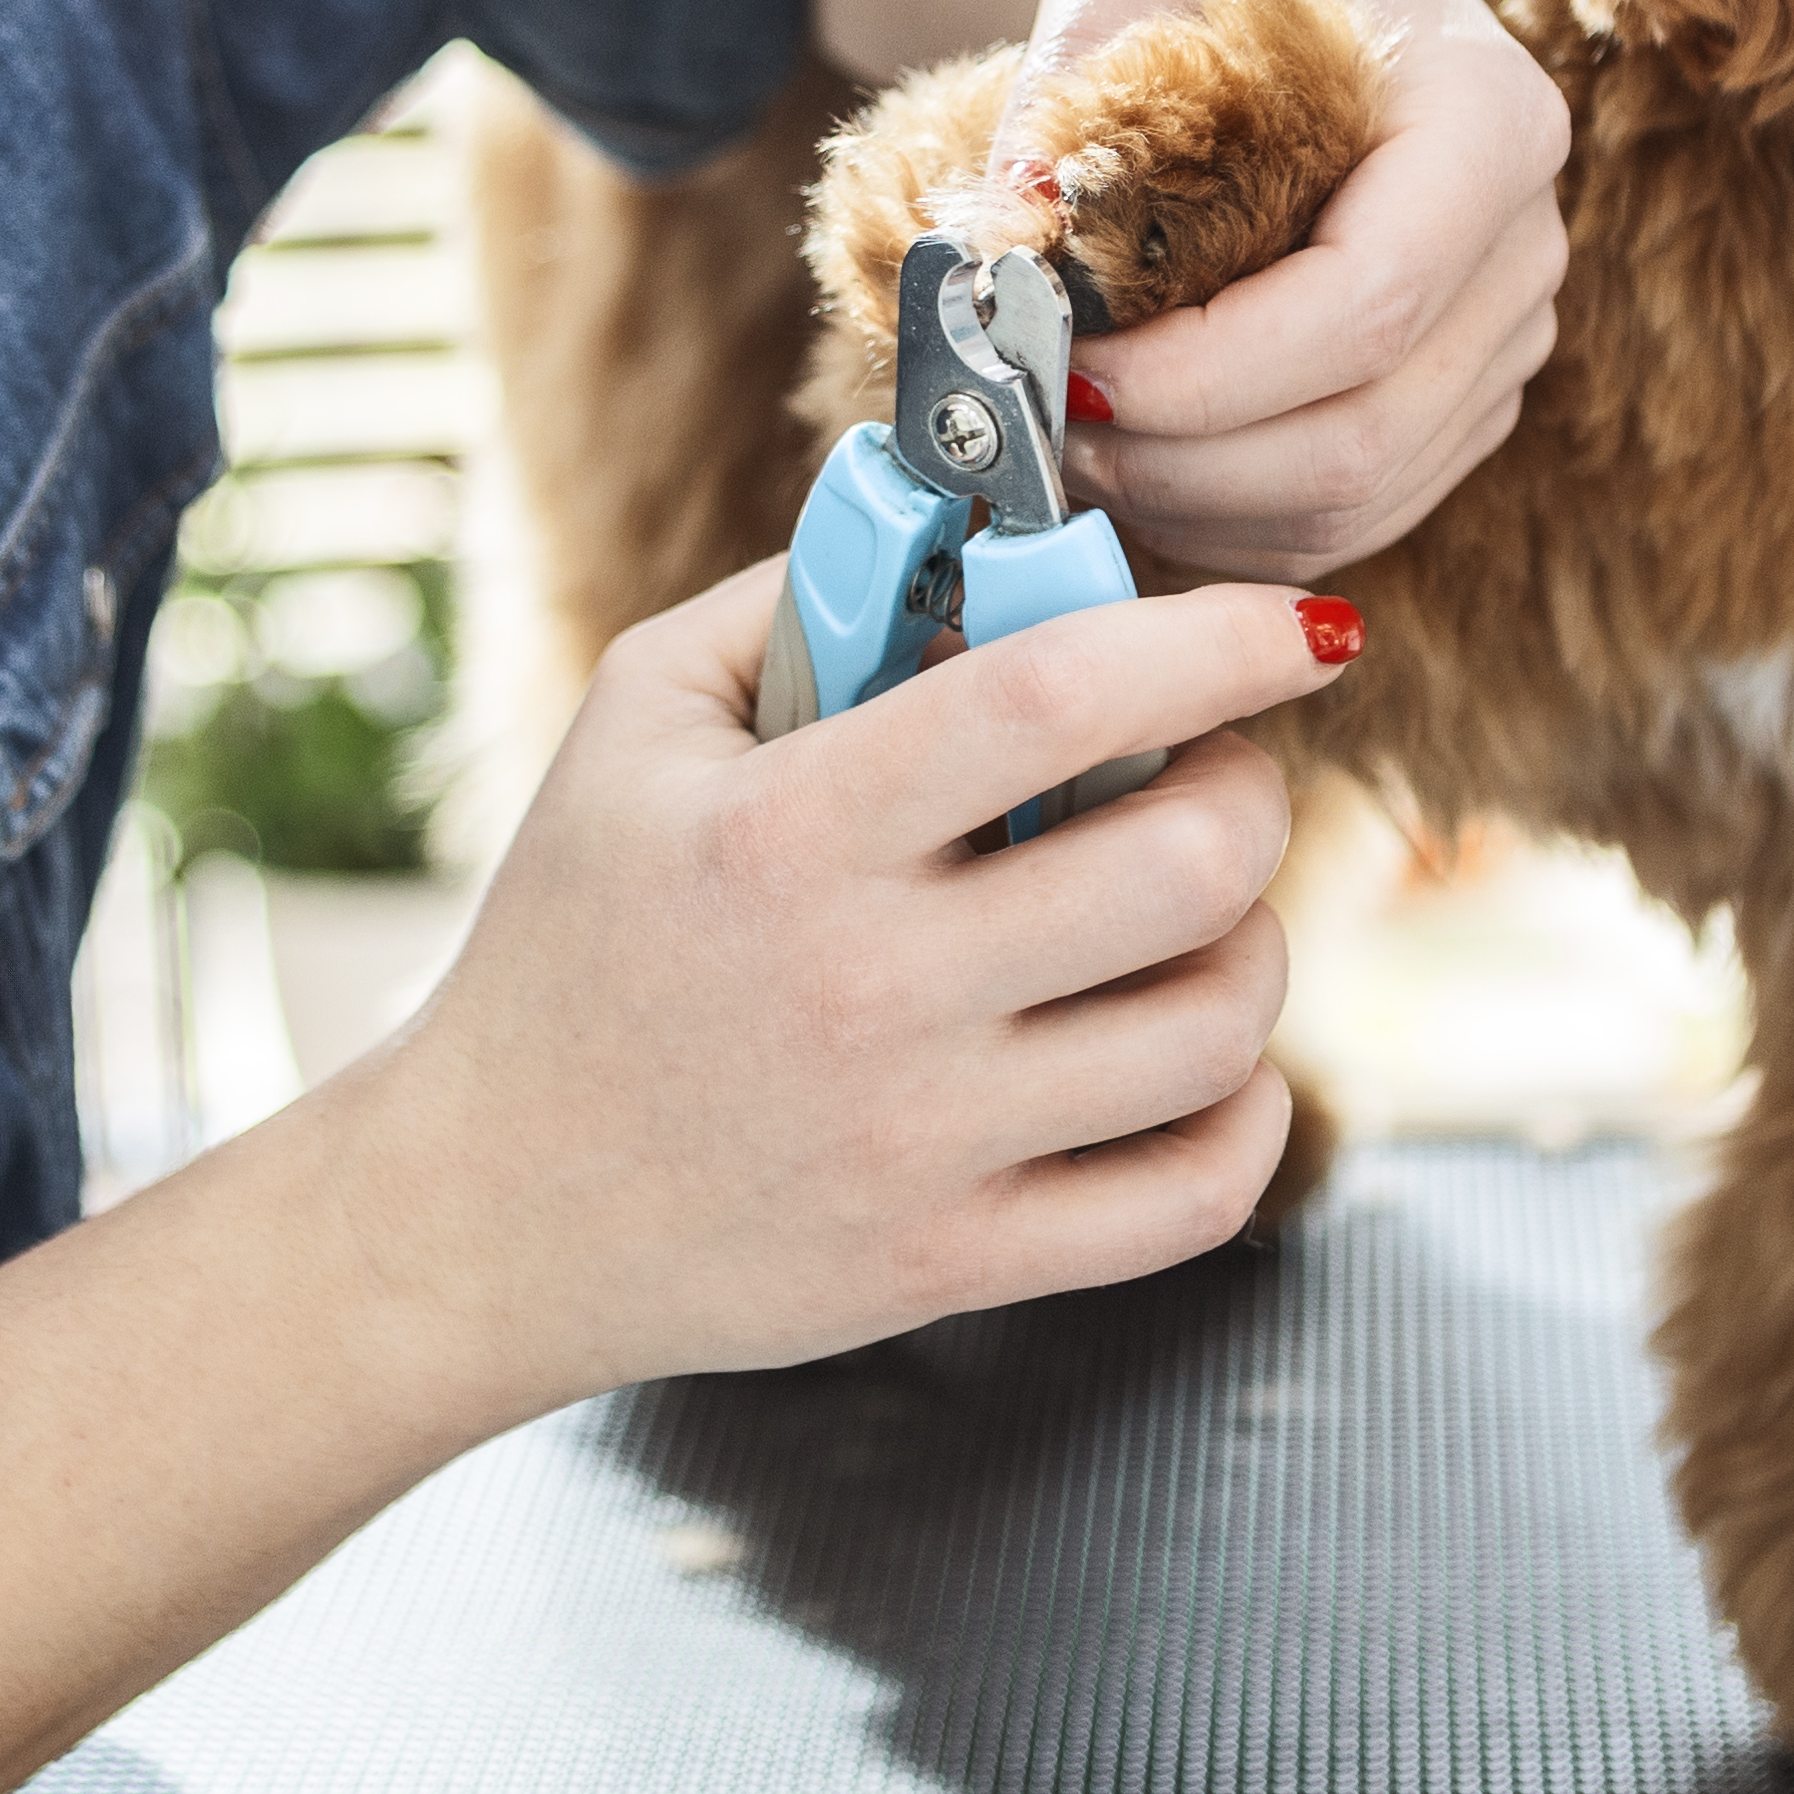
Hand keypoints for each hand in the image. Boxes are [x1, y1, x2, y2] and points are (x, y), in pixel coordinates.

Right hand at [317, 559, 1362, 1412]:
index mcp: (788, 831)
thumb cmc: (573, 933)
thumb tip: (989, 530)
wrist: (490, 1203)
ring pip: (1215, 1029)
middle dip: (1248, 790)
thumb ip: (804, 598)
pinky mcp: (953, 1263)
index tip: (1303, 624)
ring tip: (1195, 911)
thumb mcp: (634, 720)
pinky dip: (1246, 1115)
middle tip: (1213, 773)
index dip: (1216, 643)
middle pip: (1183, 867)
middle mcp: (867, 989)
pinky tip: (1199, 1056)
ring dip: (1252, 942)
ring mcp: (920, 1142)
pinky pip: (1191, 1196)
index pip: (1058, 699)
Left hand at [1026, 0, 1570, 582]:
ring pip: (1359, 499)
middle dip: (1179, 462)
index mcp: (1489, 120)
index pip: (1366, 302)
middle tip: (1035, 429)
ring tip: (1066, 449)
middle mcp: (1526, 245)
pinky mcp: (1463, 401)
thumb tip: (1000, 239)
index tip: (1064, 363)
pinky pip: (1355, 515)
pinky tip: (1134, 465)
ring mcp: (1508, 337)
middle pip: (1364, 433)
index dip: (1205, 373)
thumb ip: (1069, 86)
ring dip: (1194, 508)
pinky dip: (1231, 522)